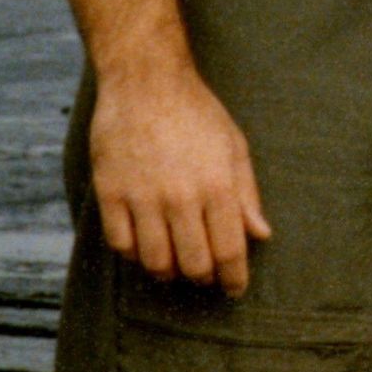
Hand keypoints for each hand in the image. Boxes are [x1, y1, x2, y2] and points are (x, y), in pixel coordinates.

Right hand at [88, 62, 270, 292]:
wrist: (146, 82)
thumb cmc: (197, 113)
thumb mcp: (234, 147)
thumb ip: (247, 194)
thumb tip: (261, 234)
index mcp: (217, 185)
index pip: (229, 251)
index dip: (234, 278)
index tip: (235, 289)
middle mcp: (180, 196)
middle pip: (192, 264)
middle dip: (203, 279)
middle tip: (206, 277)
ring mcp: (142, 197)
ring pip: (155, 262)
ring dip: (168, 272)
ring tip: (176, 266)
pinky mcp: (110, 193)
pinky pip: (121, 244)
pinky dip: (135, 255)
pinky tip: (146, 246)